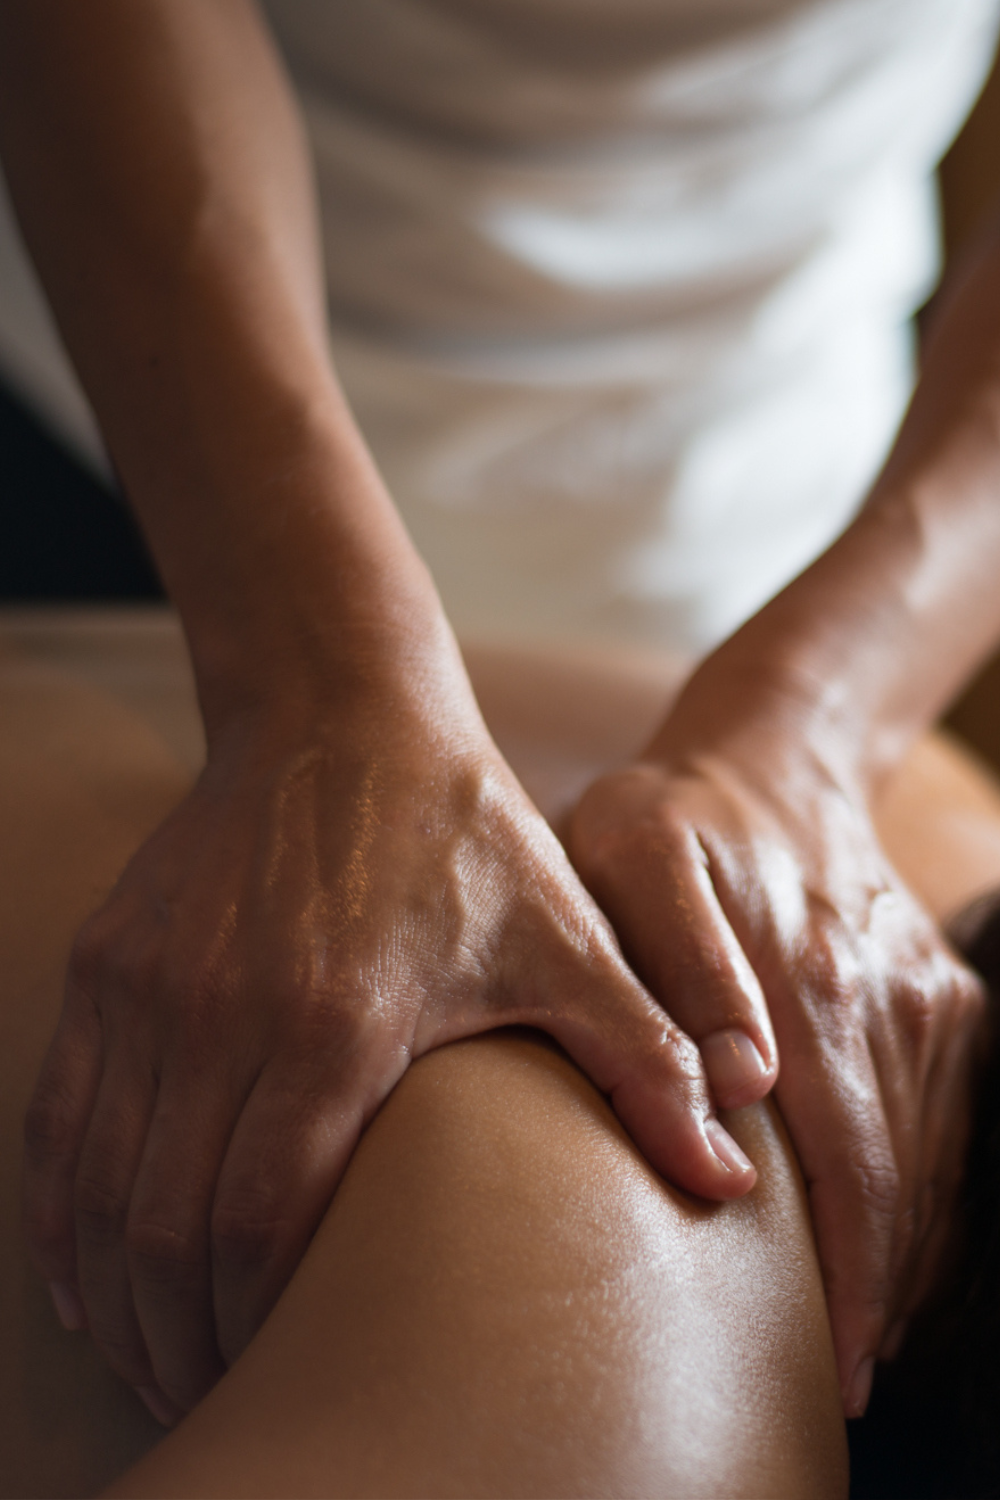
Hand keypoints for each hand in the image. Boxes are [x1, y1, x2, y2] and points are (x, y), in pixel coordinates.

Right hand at [22, 658, 755, 1421]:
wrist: (342, 716)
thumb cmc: (463, 836)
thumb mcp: (569, 941)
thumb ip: (647, 1061)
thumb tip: (728, 1180)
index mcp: (337, 1020)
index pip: (263, 1220)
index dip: (263, 1319)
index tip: (290, 1365)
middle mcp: (220, 1011)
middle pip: (168, 1231)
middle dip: (186, 1335)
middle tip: (223, 1383)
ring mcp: (149, 988)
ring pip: (98, 1191)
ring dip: (115, 1295)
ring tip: (155, 1352)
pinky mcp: (109, 964)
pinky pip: (58, 1121)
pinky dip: (61, 1214)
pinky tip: (85, 1270)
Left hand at [566, 661, 985, 1416]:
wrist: (770, 756)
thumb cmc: (672, 817)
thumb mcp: (634, 858)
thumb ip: (680, 968)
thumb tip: (745, 1086)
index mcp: (811, 981)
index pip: (848, 1165)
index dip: (851, 1274)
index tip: (836, 1360)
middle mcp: (888, 998)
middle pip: (902, 1179)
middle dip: (882, 1291)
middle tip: (844, 1377)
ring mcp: (927, 997)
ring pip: (934, 1157)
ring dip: (906, 1251)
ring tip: (862, 1327)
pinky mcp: (943, 994)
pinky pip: (951, 1116)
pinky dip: (928, 1189)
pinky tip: (896, 1238)